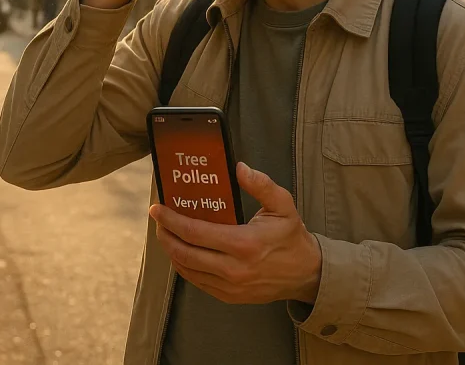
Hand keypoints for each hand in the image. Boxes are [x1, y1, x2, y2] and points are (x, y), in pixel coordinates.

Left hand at [150, 162, 321, 304]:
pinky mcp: (229, 297)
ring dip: (171, 250)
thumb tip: (239, 168)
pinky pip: (197, 282)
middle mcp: (233, 269)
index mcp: (244, 244)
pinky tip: (181, 252)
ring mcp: (230, 287)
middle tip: (158, 220)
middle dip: (165, 235)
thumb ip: (261, 185)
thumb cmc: (292, 237)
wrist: (307, 274)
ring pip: (187, 269)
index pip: (196, 233)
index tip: (158, 209)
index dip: (172, 220)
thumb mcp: (283, 205)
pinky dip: (184, 266)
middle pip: (185, 253)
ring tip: (166, 233)